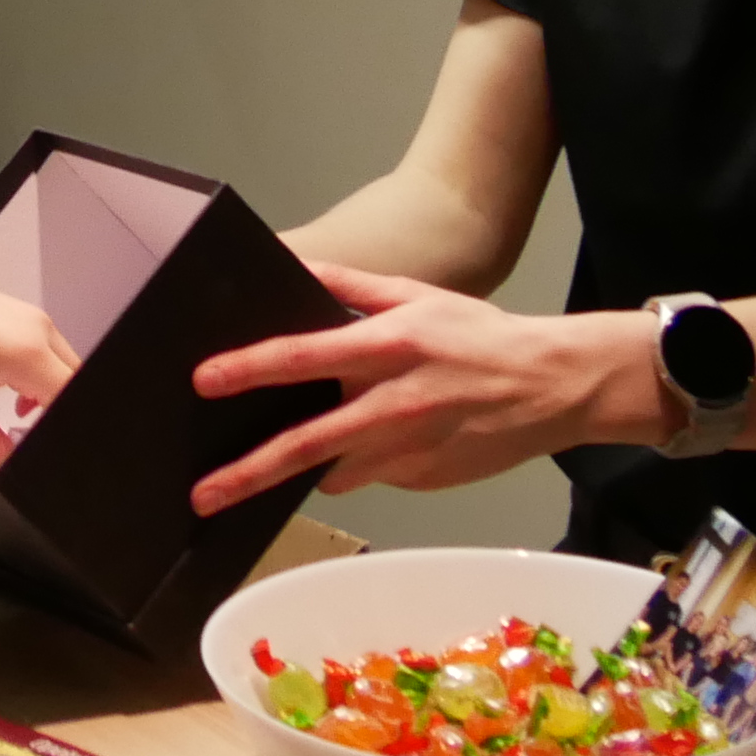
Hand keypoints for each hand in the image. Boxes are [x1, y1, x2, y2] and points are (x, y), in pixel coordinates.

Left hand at [0, 242, 78, 464]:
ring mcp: (21, 312)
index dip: (61, 429)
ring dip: (44, 389)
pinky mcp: (6, 306)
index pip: (71, 398)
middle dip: (56, 410)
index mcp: (26, 352)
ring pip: (55, 360)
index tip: (40, 447)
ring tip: (13, 413)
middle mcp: (33, 326)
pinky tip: (1, 386)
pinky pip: (37, 343)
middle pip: (71, 378)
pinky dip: (31, 369)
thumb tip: (8, 463)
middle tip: (28, 435)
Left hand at [187, 265, 641, 514]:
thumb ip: (348, 284)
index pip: (303, 358)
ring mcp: (409, 451)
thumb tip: (293, 263)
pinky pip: (368, 476)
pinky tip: (370, 442)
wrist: (553, 386)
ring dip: (301, 469)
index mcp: (388, 347)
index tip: (205, 381)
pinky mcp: (422, 481)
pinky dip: (356, 463)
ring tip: (259, 474)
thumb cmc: (480, 336)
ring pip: (332, 470)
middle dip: (248, 472)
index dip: (249, 370)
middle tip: (203, 492)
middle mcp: (393, 404)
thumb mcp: (415, 295)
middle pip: (306, 443)